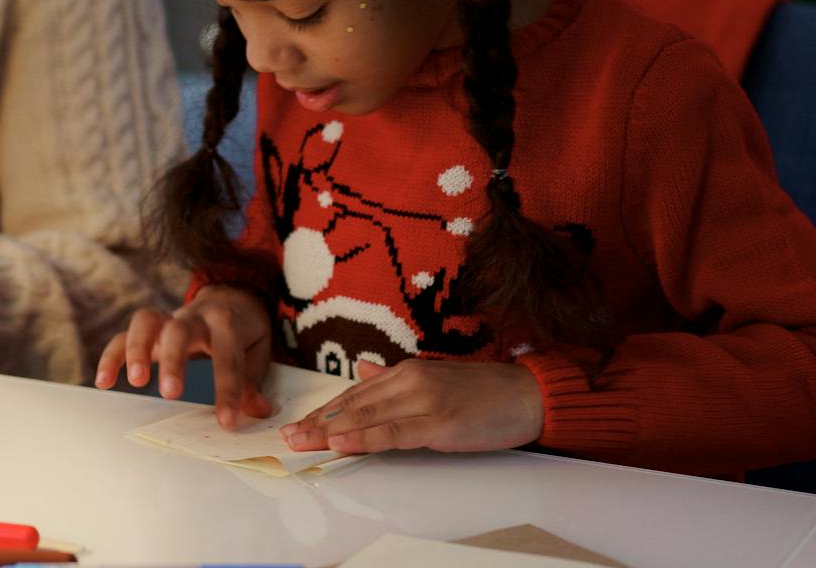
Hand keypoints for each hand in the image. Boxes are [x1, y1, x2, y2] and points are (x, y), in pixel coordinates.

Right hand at [93, 284, 274, 426]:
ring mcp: (168, 319)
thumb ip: (252, 379)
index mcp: (227, 320)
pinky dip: (111, 356)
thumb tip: (257, 411)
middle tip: (171, 393)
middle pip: (179, 329)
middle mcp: (194, 315)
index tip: (226, 421)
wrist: (230, 296)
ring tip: (135, 381)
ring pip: (146, 321)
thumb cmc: (244, 331)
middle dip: (173, 360)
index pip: (227, 355)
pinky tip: (102, 383)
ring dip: (137, 349)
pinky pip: (124, 336)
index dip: (228, 389)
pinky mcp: (149, 329)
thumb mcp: (258, 350)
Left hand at [279, 358, 544, 453]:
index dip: (323, 412)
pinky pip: (393, 432)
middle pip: (353, 406)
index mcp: (406, 372)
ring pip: (367, 418)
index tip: (298, 425)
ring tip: (301, 442)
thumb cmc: (484, 393)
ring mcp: (423, 401)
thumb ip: (394, 379)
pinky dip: (364, 438)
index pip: (354, 395)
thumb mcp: (434, 379)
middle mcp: (409, 381)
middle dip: (317, 423)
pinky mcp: (439, 423)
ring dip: (329, 431)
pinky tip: (340, 443)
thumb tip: (362, 373)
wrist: (528, 395)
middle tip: (287, 437)